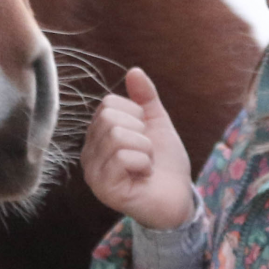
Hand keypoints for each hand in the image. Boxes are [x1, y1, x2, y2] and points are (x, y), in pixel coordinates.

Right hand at [82, 67, 194, 231]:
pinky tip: (144, 177)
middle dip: (140, 133)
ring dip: (144, 150)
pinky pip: (123, 157)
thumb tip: (134, 71)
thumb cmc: (165, 164)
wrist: (179, 198)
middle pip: (109, 119)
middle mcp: (89, 153)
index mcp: (97, 136)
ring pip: (116, 136)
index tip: (144, 137)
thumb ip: (145, 98)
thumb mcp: (157, 124)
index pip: (108, 104)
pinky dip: (144, 163)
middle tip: (146, 153)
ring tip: (146, 165)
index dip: (136, 116)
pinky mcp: (103, 189)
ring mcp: (93, 173)